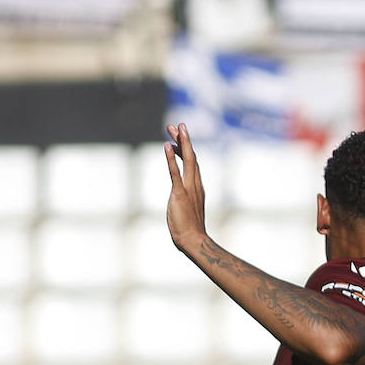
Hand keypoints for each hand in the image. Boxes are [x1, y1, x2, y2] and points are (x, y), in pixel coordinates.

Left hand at [164, 123, 207, 252]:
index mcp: (197, 187)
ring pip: (187, 160)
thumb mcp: (187, 209)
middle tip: (178, 124)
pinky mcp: (179, 194)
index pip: (192, 162)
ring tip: (175, 128)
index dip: (185, 148)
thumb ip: (185, 200)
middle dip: (184, 140)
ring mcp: (189, 188)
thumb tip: (181, 198)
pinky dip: (171, 159)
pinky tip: (168, 146)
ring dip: (182, 143)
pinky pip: (175, 173)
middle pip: (191, 157)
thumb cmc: (190, 229)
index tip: (178, 136)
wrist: (193, 240)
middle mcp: (195, 184)